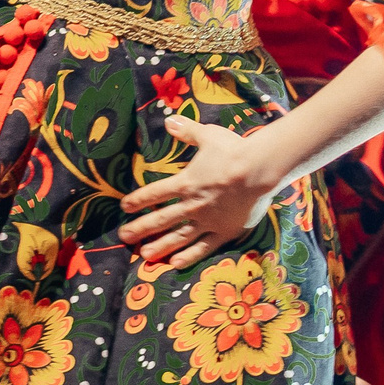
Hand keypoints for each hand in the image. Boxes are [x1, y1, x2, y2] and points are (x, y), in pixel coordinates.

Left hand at [119, 115, 285, 270]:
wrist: (259, 169)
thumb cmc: (233, 151)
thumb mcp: (208, 136)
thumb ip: (187, 131)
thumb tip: (168, 120)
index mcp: (186, 182)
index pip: (155, 193)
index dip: (138, 200)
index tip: (125, 207)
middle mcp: (192, 205)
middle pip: (161, 219)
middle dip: (141, 228)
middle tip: (124, 237)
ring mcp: (208, 221)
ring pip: (179, 237)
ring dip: (160, 246)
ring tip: (144, 255)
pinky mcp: (224, 231)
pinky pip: (204, 247)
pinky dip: (190, 256)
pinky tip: (176, 264)